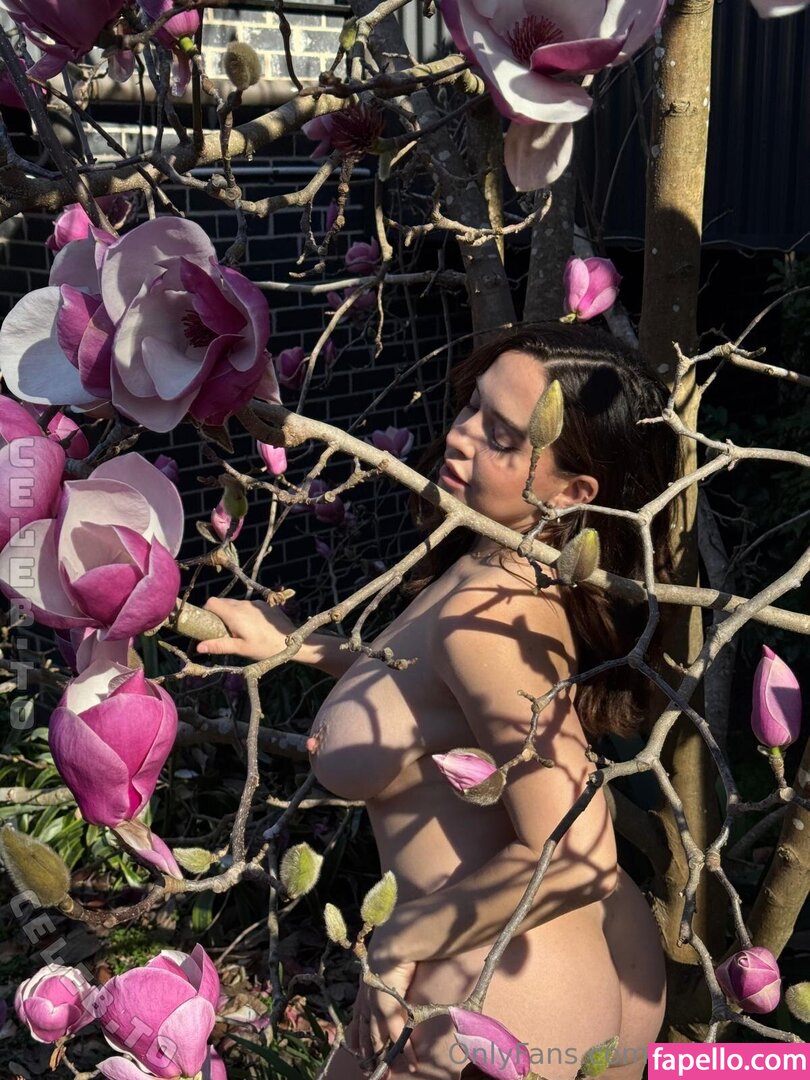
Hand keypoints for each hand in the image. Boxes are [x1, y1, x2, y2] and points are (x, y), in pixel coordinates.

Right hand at [196, 597, 294, 660]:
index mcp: (235, 614)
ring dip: (233, 613)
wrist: (292, 641)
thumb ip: (219, 645)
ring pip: (236, 603)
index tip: (208, 622)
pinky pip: (249, 605)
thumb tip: (199, 647)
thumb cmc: (265, 648)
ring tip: (240, 630)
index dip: (207, 610)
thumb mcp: (241, 649)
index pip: (212, 602)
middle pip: (223, 602)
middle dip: (219, 614)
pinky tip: (254, 626)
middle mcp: (244, 604)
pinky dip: (246, 613)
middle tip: (223, 630)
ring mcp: (255, 603)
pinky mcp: (265, 604)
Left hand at [344, 955, 418, 1073]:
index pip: (357, 1019)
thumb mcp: (382, 965)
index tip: (353, 1048)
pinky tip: (412, 1063)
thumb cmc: (390, 950)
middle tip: (367, 1069)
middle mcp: (366, 1003)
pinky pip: (399, 1037)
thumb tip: (391, 974)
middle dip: (366, 1053)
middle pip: (365, 1034)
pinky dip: (406, 1051)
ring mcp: (377, 1010)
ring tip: (386, 1073)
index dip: (355, 1035)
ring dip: (383, 1057)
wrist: (391, 947)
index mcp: (363, 992)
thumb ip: (384, 974)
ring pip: (379, 1040)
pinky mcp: (390, 1012)